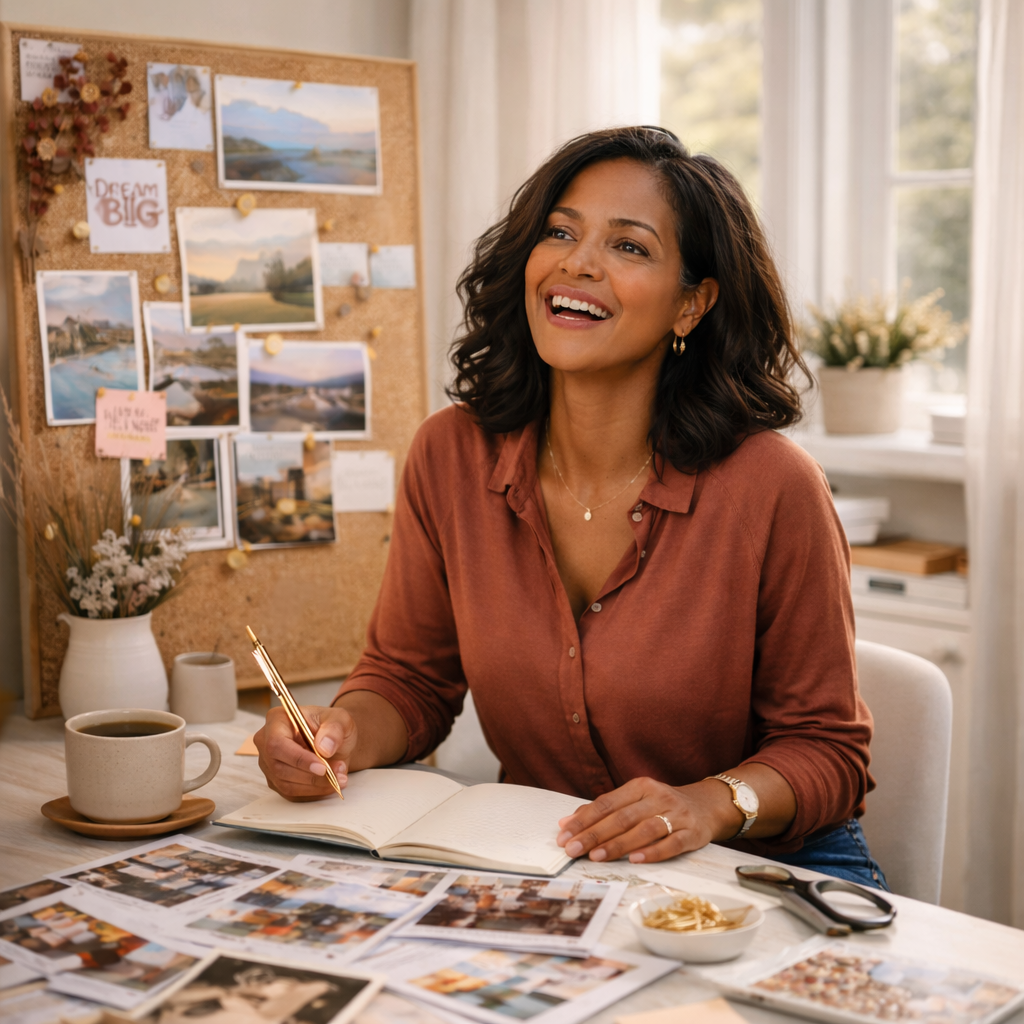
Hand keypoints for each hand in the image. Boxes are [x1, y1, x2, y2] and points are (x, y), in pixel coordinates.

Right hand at [254, 705, 354, 801]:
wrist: (332, 742)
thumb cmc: (332, 726)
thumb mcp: (340, 719)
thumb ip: (334, 729)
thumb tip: (323, 748)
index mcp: (276, 720)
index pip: (277, 744)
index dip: (298, 759)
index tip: (322, 767)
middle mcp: (266, 742)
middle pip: (279, 767)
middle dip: (312, 775)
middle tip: (338, 773)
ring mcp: (268, 763)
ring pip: (286, 784)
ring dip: (315, 785)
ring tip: (339, 777)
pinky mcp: (276, 781)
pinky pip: (291, 793)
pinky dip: (313, 792)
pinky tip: (330, 784)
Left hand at [555, 777, 740, 863]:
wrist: (707, 805)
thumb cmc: (662, 805)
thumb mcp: (635, 800)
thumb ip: (604, 810)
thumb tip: (567, 823)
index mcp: (640, 786)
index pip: (607, 803)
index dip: (584, 819)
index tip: (563, 834)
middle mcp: (658, 797)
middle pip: (622, 817)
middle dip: (594, 834)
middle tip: (572, 849)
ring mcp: (677, 814)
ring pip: (644, 830)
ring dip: (618, 844)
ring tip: (596, 856)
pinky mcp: (692, 833)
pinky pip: (672, 843)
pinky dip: (653, 852)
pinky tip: (636, 860)